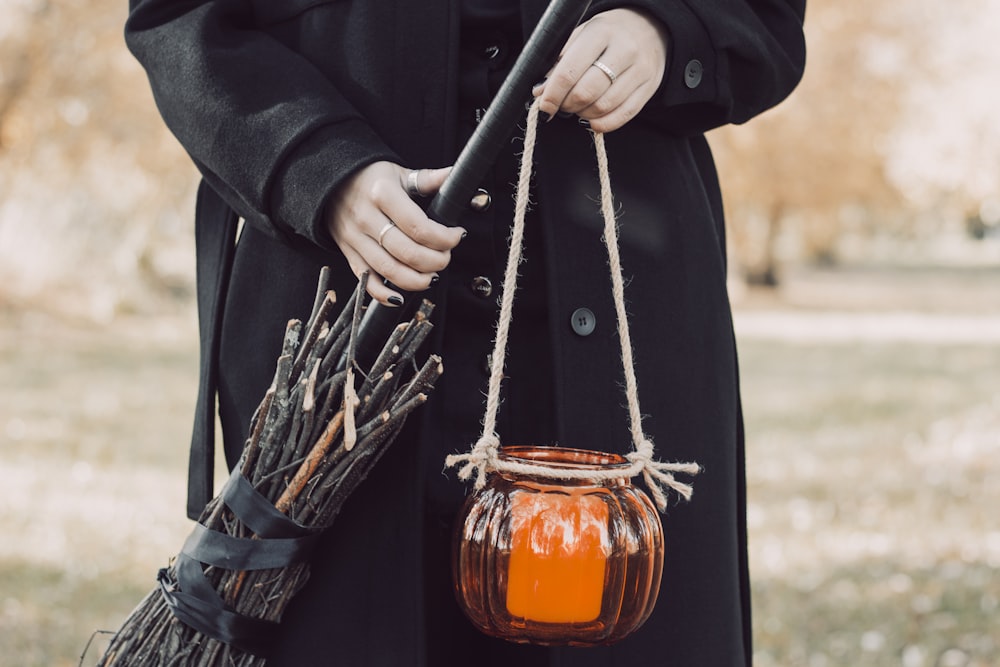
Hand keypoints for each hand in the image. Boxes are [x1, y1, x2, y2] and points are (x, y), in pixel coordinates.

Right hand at [325, 162, 464, 304]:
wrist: (329, 183)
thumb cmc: (369, 178)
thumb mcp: (398, 173)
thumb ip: (428, 179)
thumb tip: (455, 175)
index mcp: (382, 194)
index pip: (419, 227)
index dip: (444, 238)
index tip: (457, 236)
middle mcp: (366, 217)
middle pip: (408, 252)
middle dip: (436, 261)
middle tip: (446, 257)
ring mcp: (355, 238)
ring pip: (390, 270)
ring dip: (417, 280)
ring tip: (432, 276)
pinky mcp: (348, 253)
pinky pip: (366, 280)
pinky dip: (383, 295)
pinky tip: (400, 297)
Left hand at [533, 8, 668, 132]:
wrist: (649, 28)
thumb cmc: (607, 35)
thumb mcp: (581, 37)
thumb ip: (559, 62)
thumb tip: (541, 91)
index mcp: (601, 32)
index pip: (570, 71)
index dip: (553, 94)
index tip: (545, 105)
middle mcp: (624, 49)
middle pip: (586, 92)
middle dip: (567, 105)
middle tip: (562, 105)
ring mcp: (640, 69)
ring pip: (603, 107)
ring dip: (584, 115)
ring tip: (579, 108)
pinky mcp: (650, 87)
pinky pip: (624, 115)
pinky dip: (603, 124)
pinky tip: (593, 120)